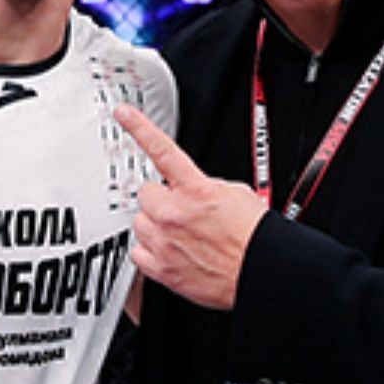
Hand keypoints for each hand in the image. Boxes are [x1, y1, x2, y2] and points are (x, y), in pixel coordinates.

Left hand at [114, 104, 268, 310]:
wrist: (260, 270)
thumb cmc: (254, 236)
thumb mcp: (236, 194)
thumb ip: (205, 187)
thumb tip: (192, 189)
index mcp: (195, 189)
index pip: (161, 149)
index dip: (139, 127)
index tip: (123, 113)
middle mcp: (174, 213)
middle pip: (145, 194)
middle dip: (160, 200)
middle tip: (181, 212)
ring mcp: (165, 241)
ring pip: (139, 223)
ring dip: (155, 226)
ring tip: (180, 235)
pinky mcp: (162, 269)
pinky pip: (137, 253)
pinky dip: (150, 253)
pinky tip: (170, 253)